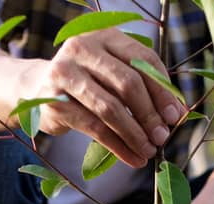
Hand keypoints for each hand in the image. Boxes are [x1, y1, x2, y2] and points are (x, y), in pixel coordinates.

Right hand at [19, 28, 184, 168]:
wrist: (37, 87)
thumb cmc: (87, 81)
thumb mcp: (113, 73)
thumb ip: (143, 85)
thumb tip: (177, 112)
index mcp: (104, 36)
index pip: (142, 60)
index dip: (163, 90)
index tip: (175, 115)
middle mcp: (82, 48)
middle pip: (127, 83)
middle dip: (150, 114)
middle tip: (162, 137)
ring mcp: (65, 73)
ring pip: (110, 108)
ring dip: (135, 134)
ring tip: (149, 151)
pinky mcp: (55, 101)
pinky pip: (95, 128)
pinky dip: (118, 147)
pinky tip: (132, 158)